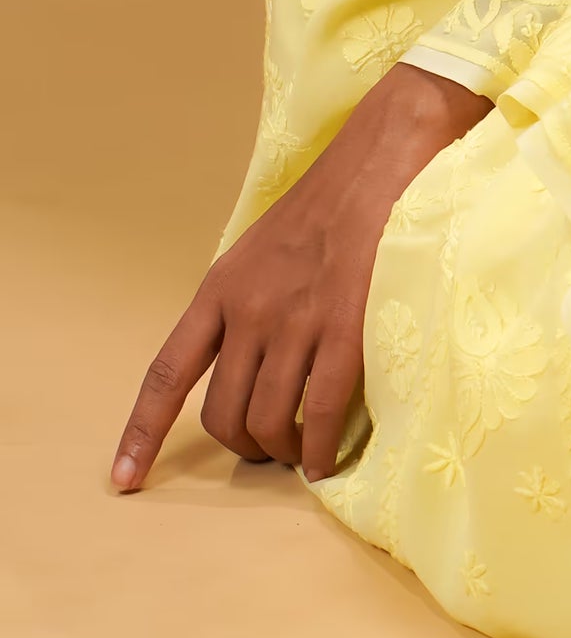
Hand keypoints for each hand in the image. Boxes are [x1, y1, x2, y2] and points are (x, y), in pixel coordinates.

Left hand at [111, 62, 489, 492]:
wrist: (380, 157)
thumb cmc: (328, 200)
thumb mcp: (259, 248)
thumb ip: (243, 302)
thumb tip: (244, 361)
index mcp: (220, 288)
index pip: (167, 372)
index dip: (141, 432)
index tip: (123, 480)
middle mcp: (249, 309)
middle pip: (221, 413)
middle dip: (242, 445)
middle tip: (268, 448)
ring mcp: (295, 319)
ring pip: (268, 420)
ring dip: (280, 451)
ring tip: (300, 455)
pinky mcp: (344, 325)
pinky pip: (320, 410)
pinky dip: (318, 448)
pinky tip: (324, 462)